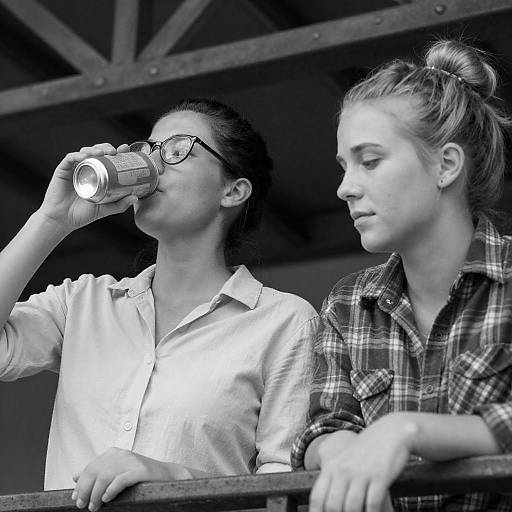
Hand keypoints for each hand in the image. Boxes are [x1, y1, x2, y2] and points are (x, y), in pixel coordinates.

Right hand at [39, 143, 136, 232]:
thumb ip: (119, 204)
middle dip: (107, 147)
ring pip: (85, 152)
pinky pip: (70, 158)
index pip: (108, 159)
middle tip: (115, 152)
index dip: (117, 152)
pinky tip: (86, 156)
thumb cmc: (83, 214)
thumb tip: (135, 198)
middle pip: (97, 151)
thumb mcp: (105, 209)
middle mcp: (87, 169)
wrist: (62, 220)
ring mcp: (75, 168)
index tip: (126, 149)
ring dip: (94, 149)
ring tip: (103, 152)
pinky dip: (78, 155)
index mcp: (97, 175)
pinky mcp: (63, 170)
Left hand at [71, 447, 191, 510]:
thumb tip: (75, 475)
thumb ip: (97, 472)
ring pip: (105, 476)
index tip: (75, 498)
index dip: (81, 484)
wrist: (167, 475)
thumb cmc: (140, 476)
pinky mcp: (141, 470)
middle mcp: (121, 454)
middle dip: (85, 490)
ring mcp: (132, 461)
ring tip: (94, 507)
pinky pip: (121, 479)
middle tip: (82, 506)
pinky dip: (111, 490)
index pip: (90, 467)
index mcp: (114, 453)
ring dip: (96, 494)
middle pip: (95, 471)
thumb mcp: (116, 471)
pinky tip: (107, 499)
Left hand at [310, 414, 417, 511]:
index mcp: (332, 466)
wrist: (389, 432)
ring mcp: (361, 473)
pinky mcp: (379, 476)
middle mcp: (343, 470)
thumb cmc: (366, 449)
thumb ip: (333, 475)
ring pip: (352, 507)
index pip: (318, 497)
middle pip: (333, 506)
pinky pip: (373, 503)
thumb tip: (326, 500)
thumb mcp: (344, 458)